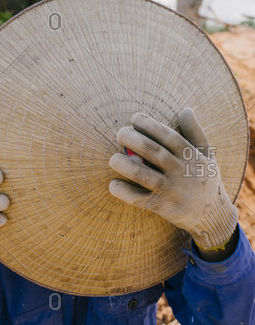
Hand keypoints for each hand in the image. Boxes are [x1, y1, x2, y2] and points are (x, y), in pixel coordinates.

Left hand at [108, 107, 237, 250]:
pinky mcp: (161, 207)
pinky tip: (113, 184)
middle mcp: (181, 172)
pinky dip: (124, 193)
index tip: (135, 117)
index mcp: (190, 156)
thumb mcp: (207, 155)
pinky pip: (139, 200)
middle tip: (120, 132)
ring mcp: (171, 191)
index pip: (169, 137)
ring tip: (113, 158)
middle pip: (155, 153)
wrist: (212, 215)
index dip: (151, 125)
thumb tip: (186, 109)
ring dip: (126, 166)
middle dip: (135, 140)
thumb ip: (195, 133)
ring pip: (144, 176)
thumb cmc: (204, 179)